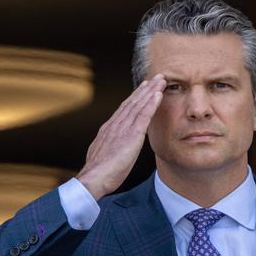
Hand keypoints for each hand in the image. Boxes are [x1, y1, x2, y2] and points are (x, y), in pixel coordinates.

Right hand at [75, 74, 165, 199]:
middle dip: (145, 89)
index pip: (124, 110)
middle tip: (156, 77)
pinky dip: (151, 103)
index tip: (143, 88)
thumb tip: (110, 150)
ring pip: (138, 105)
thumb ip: (108, 149)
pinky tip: (158, 94)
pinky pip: (143, 115)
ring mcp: (123, 129)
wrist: (94, 178)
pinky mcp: (131, 135)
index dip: (134, 98)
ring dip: (151, 91)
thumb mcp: (102, 157)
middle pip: (132, 103)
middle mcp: (115, 125)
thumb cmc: (98, 174)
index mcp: (108, 130)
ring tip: (161, 80)